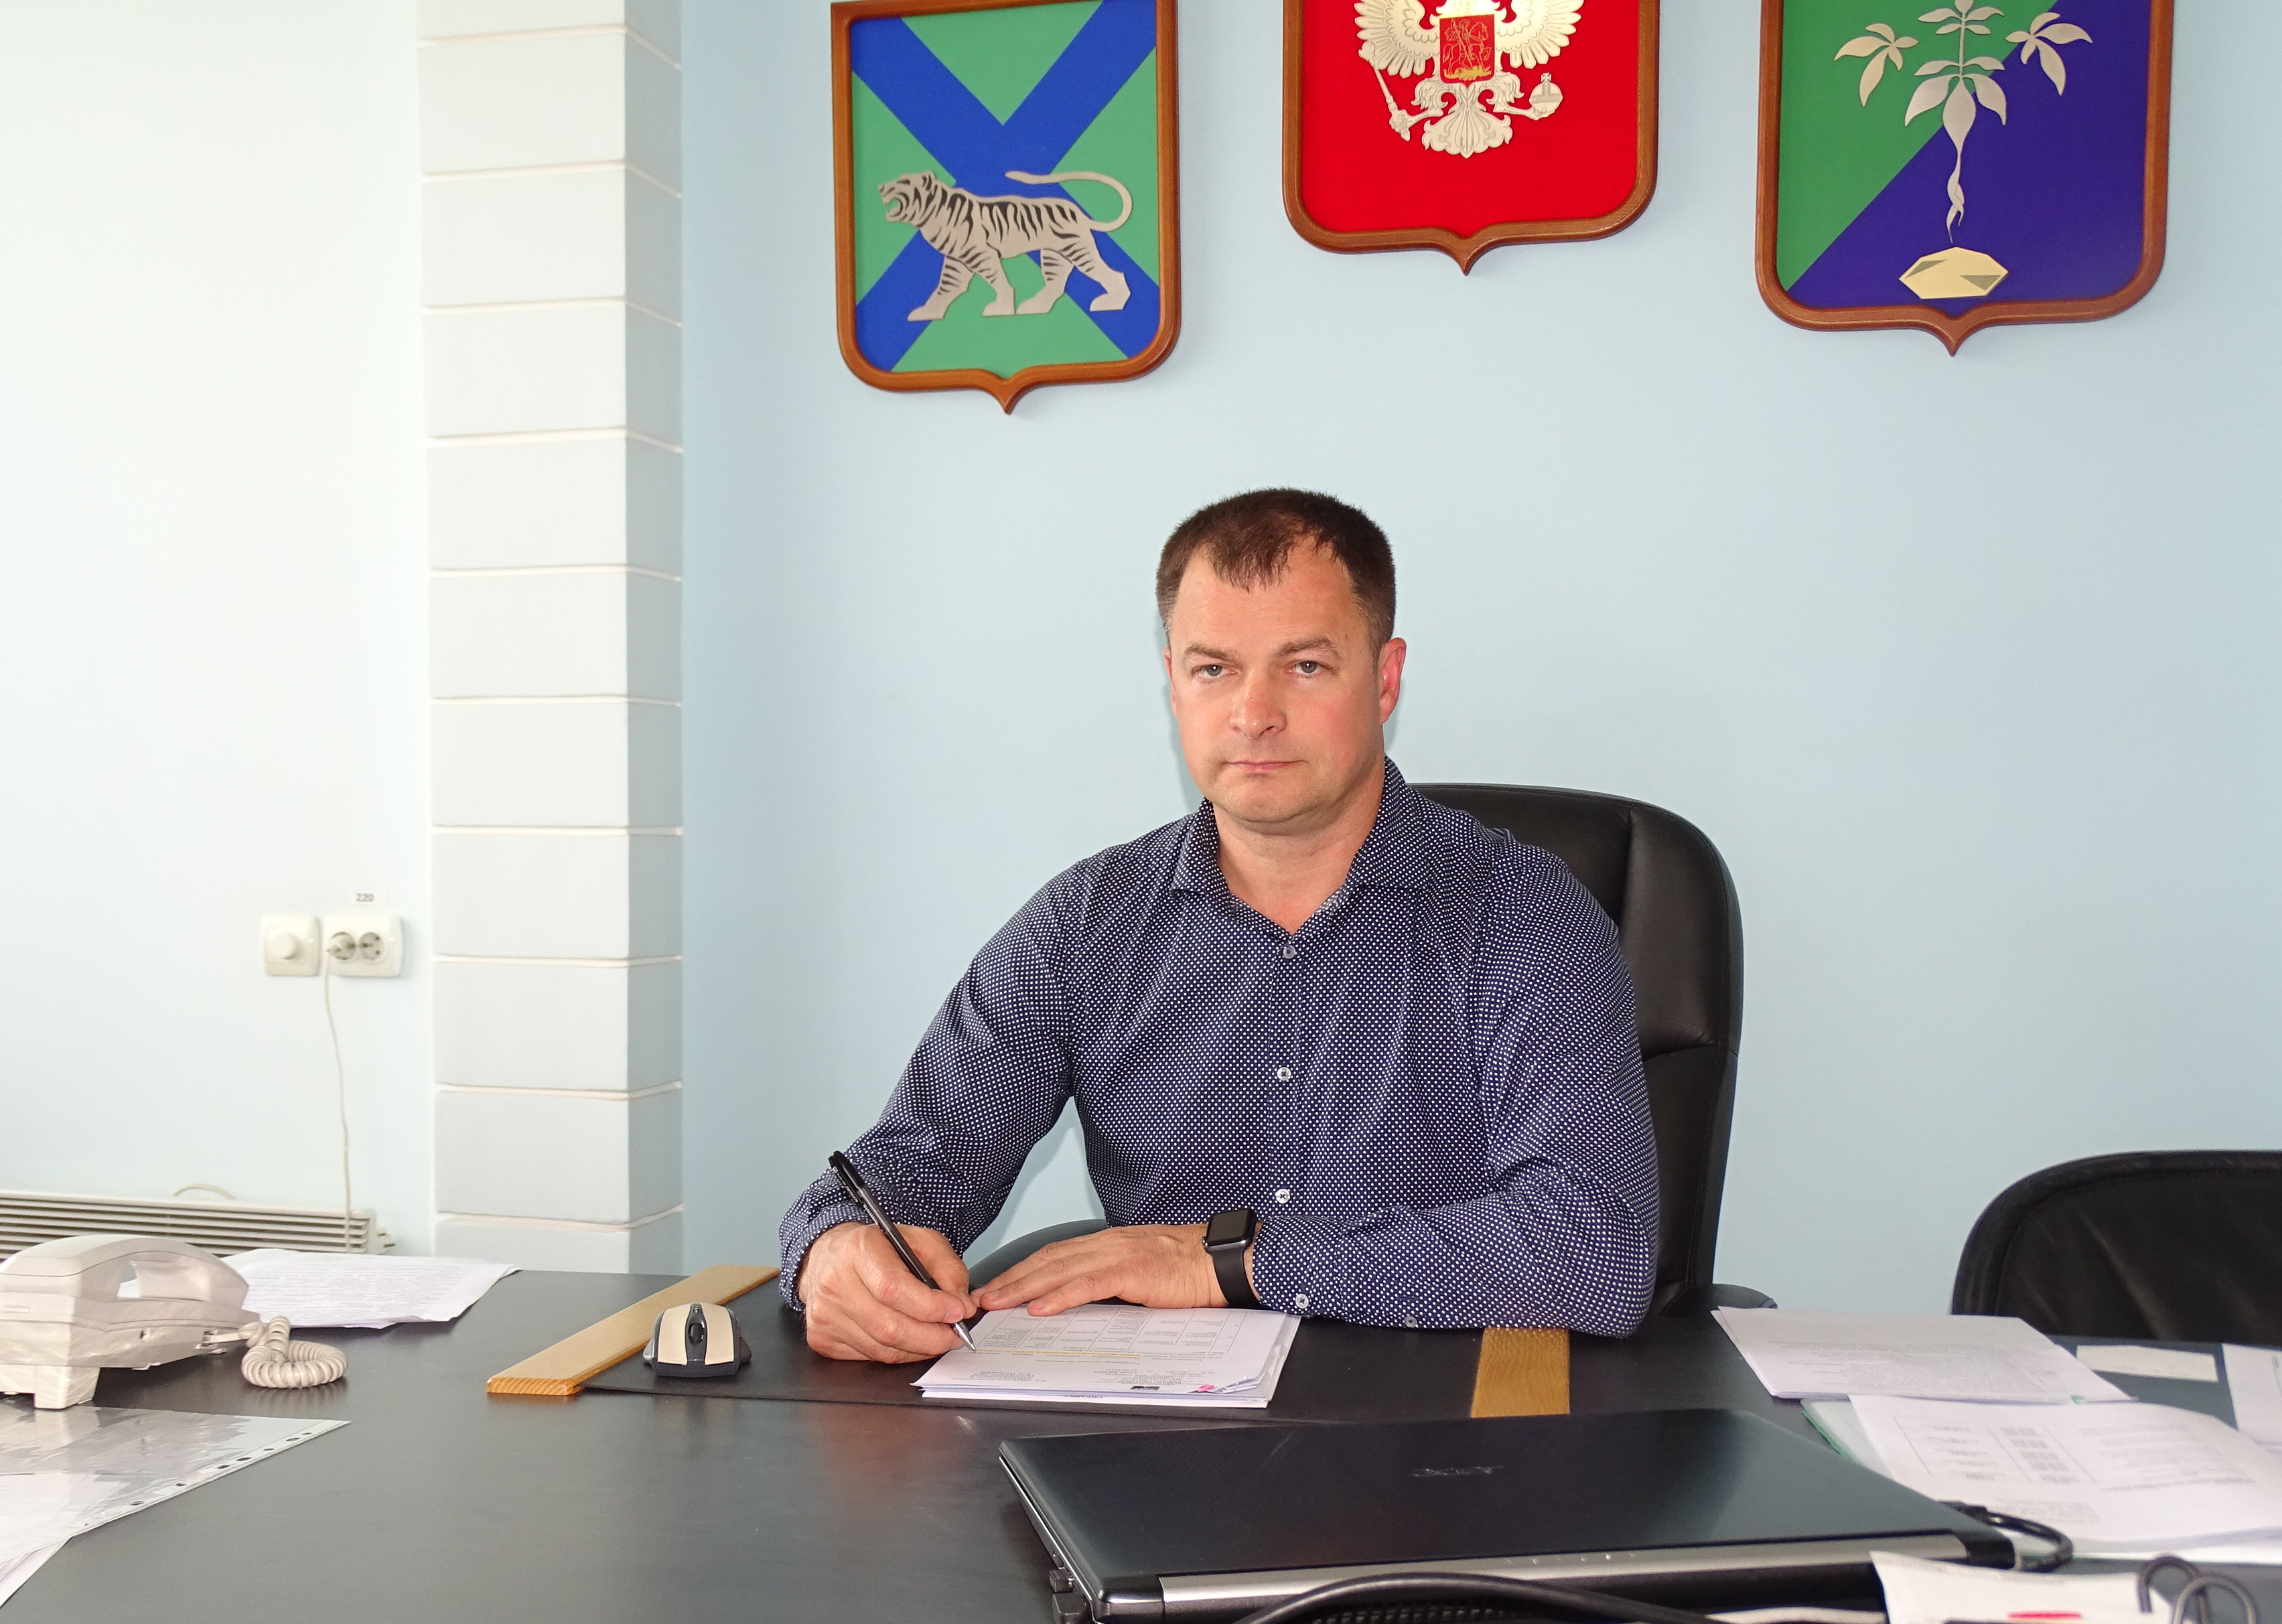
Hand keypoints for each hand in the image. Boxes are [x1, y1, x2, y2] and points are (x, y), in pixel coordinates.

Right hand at [796, 1221, 974, 1363]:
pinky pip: (869, 1357)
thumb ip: (947, 1268)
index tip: (957, 1312)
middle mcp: (835, 1283)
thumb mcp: (919, 1241)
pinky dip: (897, 1354)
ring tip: (937, 1338)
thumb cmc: (877, 1248)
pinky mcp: (822, 1337)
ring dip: (918, 1349)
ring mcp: (825, 1314)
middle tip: (955, 1334)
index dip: (930, 1306)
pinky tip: (910, 1341)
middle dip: (931, 1337)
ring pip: (881, 1348)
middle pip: (889, 1326)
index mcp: (857, 1250)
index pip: (893, 1288)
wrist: (829, 1256)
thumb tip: (962, 1305)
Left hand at [973, 1222, 1242, 1316]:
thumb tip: (1081, 1304)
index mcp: (1108, 1243)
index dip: (1021, 1271)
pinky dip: (1059, 1296)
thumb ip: (1110, 1282)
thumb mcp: (1141, 1272)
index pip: (1053, 1255)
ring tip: (996, 1303)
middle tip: (980, 1298)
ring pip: (1058, 1270)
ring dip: (1022, 1288)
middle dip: (1010, 1279)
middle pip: (1046, 1260)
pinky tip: (1038, 1308)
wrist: (1222, 1261)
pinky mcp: (1131, 1271)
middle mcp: (1106, 1244)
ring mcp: (1117, 1255)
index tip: (996, 1287)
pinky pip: (1087, 1285)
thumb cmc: (1187, 1269)